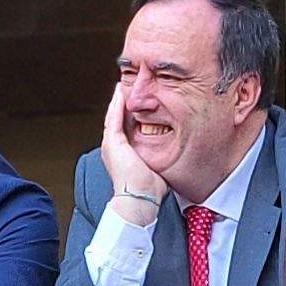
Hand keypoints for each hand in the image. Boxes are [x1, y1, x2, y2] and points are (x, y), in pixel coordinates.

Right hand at [96, 79, 166, 207]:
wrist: (138, 199)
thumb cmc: (149, 190)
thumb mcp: (156, 167)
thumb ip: (161, 158)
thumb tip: (175, 156)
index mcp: (123, 154)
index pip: (125, 128)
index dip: (129, 114)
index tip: (136, 103)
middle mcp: (114, 148)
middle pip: (117, 119)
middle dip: (122, 103)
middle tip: (126, 88)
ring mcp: (111, 144)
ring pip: (113, 116)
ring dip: (118, 100)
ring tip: (122, 86)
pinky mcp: (112, 142)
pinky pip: (114, 118)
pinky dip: (116, 104)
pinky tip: (120, 92)